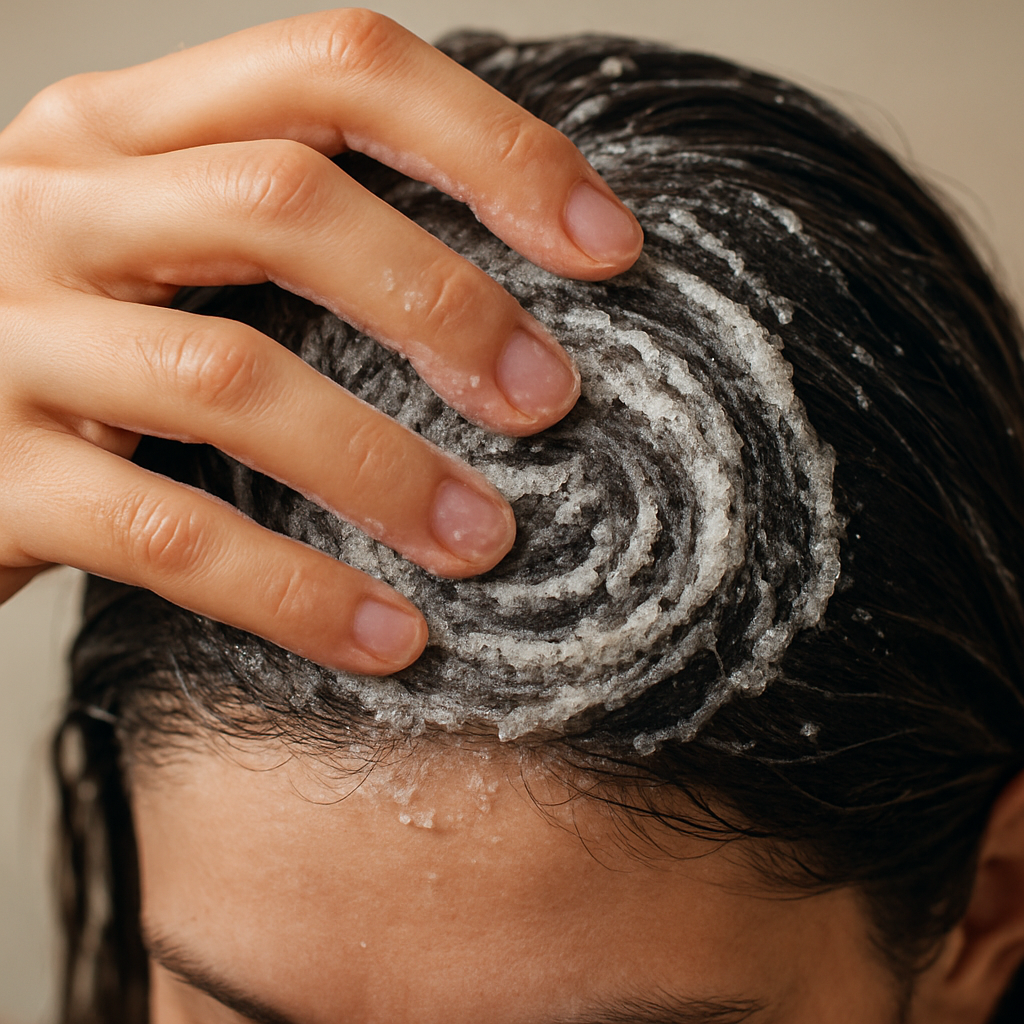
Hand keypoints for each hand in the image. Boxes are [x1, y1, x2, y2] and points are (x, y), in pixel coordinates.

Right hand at [0, 9, 642, 673]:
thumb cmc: (72, 353)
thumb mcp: (168, 262)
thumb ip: (285, 248)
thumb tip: (499, 310)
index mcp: (125, 132)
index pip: (333, 70)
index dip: (490, 146)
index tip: (607, 247)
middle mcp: (54, 202)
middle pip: (285, 204)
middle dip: (444, 304)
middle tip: (549, 402)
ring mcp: (3, 333)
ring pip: (230, 375)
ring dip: (386, 469)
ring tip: (485, 539)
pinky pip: (167, 532)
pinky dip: (295, 592)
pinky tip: (388, 638)